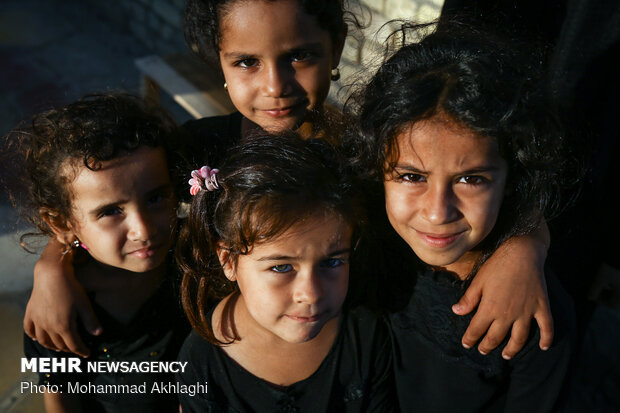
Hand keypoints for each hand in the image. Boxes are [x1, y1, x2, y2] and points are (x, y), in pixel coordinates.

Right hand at [24, 239, 101, 356]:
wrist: (52, 274)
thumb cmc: (71, 288)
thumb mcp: (85, 305)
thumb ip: (91, 321)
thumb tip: (98, 334)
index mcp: (64, 326)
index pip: (74, 345)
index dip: (81, 351)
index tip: (87, 353)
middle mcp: (49, 326)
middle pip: (59, 344)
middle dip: (69, 349)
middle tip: (75, 349)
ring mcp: (38, 320)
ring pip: (43, 340)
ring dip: (52, 346)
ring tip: (59, 347)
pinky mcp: (31, 313)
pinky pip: (29, 329)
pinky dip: (33, 336)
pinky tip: (37, 337)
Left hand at [454, 228, 552, 358]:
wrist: (522, 252)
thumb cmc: (497, 265)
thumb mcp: (478, 281)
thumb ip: (468, 299)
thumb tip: (456, 312)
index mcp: (490, 308)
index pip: (476, 330)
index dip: (470, 338)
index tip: (466, 344)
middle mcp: (508, 315)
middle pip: (496, 337)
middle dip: (487, 346)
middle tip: (482, 350)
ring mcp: (526, 312)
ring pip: (519, 338)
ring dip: (512, 349)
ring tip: (506, 355)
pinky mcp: (541, 306)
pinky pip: (546, 327)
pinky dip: (546, 339)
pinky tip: (543, 347)